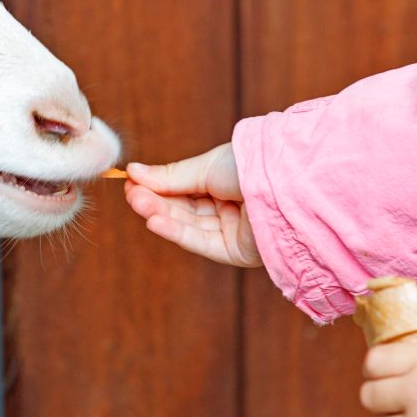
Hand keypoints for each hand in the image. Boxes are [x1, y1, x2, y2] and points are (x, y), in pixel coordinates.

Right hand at [123, 143, 261, 266]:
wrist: (286, 181)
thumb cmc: (250, 164)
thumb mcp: (205, 167)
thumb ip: (169, 177)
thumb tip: (133, 172)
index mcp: (224, 183)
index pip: (183, 189)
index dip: (157, 187)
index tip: (130, 181)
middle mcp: (228, 208)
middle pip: (183, 209)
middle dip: (155, 201)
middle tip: (130, 194)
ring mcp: (232, 230)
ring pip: (188, 226)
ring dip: (161, 215)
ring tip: (137, 203)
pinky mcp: (236, 251)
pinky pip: (201, 242)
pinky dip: (176, 233)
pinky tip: (154, 221)